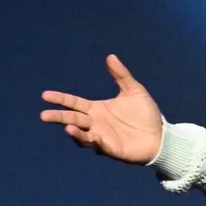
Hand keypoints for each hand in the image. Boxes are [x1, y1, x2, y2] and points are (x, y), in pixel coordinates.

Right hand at [41, 55, 163, 163]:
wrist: (162, 136)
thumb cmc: (146, 115)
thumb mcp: (134, 91)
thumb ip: (121, 75)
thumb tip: (111, 56)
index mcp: (97, 109)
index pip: (73, 103)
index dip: (60, 99)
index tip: (45, 95)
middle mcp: (95, 123)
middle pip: (72, 119)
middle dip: (58, 117)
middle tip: (44, 116)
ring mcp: (101, 137)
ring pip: (82, 136)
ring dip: (75, 133)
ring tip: (69, 128)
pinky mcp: (111, 149)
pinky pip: (100, 146)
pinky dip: (96, 142)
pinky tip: (96, 137)